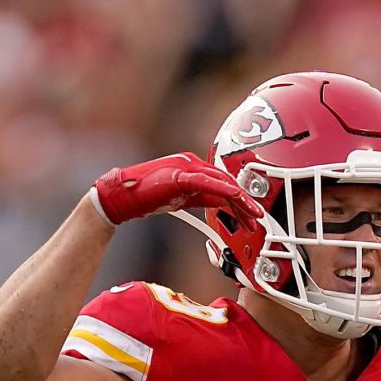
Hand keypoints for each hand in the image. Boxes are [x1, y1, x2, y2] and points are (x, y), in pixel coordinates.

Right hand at [88, 152, 264, 224]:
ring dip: (240, 200)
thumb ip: (204, 198)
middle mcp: (192, 162)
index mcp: (193, 167)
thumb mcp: (184, 199)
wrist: (122, 197)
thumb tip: (224, 206)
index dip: (239, 199)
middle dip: (244, 202)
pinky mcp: (179, 175)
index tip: (251, 214)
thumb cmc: (148, 197)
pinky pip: (206, 182)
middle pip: (225, 182)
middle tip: (257, 217)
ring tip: (253, 215)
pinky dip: (223, 190)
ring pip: (221, 182)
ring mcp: (186, 166)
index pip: (223, 182)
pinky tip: (236, 199)